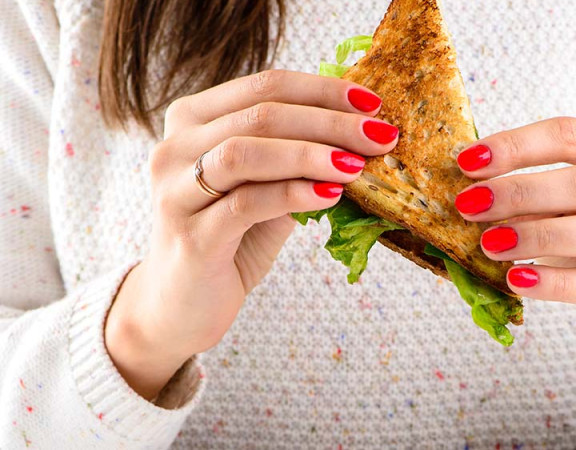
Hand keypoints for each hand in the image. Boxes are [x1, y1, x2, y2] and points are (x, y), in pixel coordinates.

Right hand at [106, 70, 397, 399]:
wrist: (181, 307)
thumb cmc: (230, 241)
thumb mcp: (265, 188)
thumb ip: (296, 158)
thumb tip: (362, 133)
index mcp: (192, 121)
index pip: (265, 86)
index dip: (323, 90)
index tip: (372, 104)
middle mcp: (174, 148)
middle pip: (260, 114)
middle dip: (329, 122)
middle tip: (380, 135)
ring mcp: (175, 191)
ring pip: (246, 152)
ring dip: (311, 153)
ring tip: (357, 164)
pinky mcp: (190, 236)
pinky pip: (247, 204)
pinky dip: (294, 194)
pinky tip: (331, 194)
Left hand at [455, 117, 575, 394]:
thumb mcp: (568, 207)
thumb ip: (533, 189)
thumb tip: (470, 186)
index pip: (573, 135)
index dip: (517, 145)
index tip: (467, 161)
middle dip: (521, 191)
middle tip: (469, 206)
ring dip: (537, 234)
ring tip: (489, 244)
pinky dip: (554, 282)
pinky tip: (517, 280)